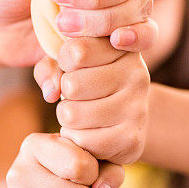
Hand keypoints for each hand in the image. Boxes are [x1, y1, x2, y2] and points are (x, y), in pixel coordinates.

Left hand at [34, 37, 149, 164]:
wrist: (126, 119)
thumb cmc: (89, 84)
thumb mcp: (67, 65)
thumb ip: (51, 68)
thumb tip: (51, 93)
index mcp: (123, 47)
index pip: (76, 50)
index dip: (64, 61)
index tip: (74, 65)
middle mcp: (137, 74)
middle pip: (71, 84)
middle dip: (64, 94)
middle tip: (78, 96)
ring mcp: (136, 107)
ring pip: (72, 114)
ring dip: (67, 118)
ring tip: (82, 114)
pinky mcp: (131, 138)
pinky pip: (82, 140)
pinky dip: (75, 138)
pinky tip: (88, 131)